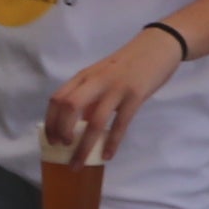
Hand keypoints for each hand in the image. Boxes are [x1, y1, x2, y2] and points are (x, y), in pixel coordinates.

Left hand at [44, 23, 186, 166]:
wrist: (158, 45)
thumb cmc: (128, 63)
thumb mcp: (102, 75)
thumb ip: (90, 96)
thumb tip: (79, 125)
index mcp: (84, 76)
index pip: (58, 98)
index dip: (51, 121)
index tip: (51, 140)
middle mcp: (96, 81)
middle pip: (69, 107)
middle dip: (61, 131)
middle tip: (63, 149)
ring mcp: (116, 88)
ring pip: (94, 121)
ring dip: (84, 146)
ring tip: (80, 163)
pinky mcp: (135, 95)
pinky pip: (120, 124)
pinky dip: (112, 143)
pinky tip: (107, 155)